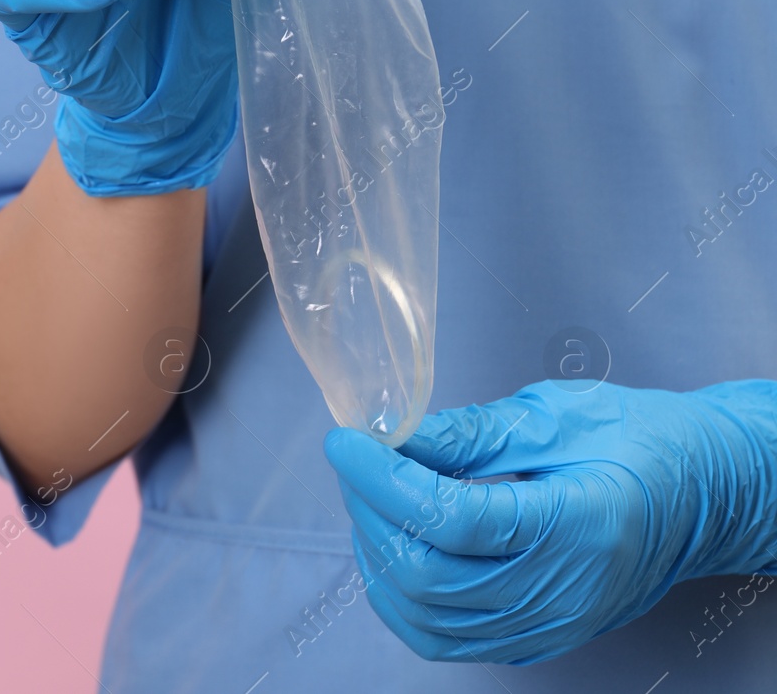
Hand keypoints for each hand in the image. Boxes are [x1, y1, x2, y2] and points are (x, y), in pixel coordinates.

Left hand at [323, 379, 776, 664]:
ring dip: (376, 552)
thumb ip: (469, 433)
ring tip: (370, 494)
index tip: (348, 440)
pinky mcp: (534, 638)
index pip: (454, 520)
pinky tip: (392, 542)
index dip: (385, 480)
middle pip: (429, 576)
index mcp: (580, 526)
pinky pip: (443, 636)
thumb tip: (392, 436)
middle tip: (355, 459)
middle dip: (370, 512)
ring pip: (426, 616)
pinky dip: (399, 593)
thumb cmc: (642, 443)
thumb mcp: (558, 416)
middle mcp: (563, 592)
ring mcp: (549, 625)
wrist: (708, 497)